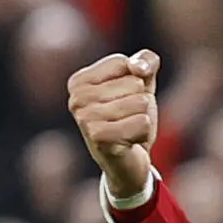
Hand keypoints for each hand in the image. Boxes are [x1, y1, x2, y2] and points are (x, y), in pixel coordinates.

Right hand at [68, 49, 161, 199]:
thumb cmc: (131, 117)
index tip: (125, 99)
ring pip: (140, 102)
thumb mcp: (142, 83)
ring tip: (129, 129)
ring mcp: (85, 119)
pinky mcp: (99, 138)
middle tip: (128, 119)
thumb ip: (146, 61)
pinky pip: (142, 122)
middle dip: (141, 102)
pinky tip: (131, 141)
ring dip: (143, 118)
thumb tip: (138, 67)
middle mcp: (76, 98)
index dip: (137, 81)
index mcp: (79, 81)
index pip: (124, 63)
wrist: (128, 161)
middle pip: (134, 83)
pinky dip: (145, 132)